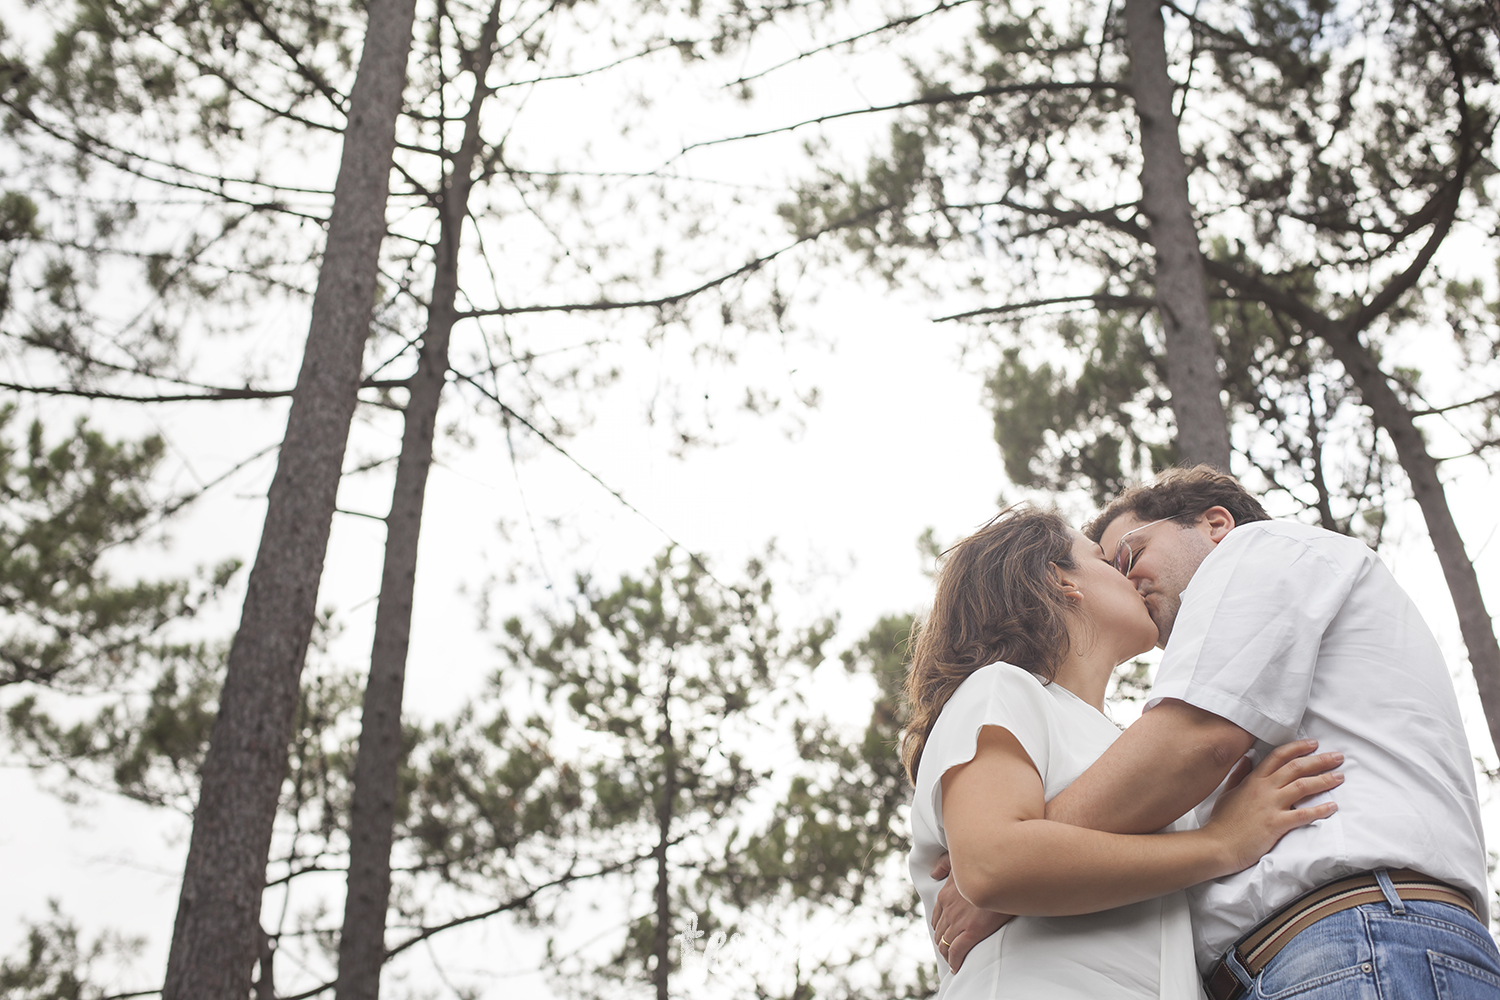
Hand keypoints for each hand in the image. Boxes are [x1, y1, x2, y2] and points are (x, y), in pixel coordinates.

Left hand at [929, 853, 1012, 972]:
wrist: (1005, 877)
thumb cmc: (987, 867)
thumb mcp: (962, 861)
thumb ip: (945, 864)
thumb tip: (933, 873)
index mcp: (945, 895)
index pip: (937, 918)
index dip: (940, 929)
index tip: (947, 935)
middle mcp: (948, 909)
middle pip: (939, 933)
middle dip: (943, 944)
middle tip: (950, 952)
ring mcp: (958, 921)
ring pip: (945, 944)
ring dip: (947, 955)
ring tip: (953, 961)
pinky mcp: (972, 932)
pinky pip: (957, 952)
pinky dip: (955, 962)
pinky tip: (957, 967)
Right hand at [1205, 739, 1341, 872]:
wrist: (1217, 845)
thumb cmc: (1222, 822)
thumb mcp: (1228, 792)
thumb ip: (1239, 774)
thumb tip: (1248, 758)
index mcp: (1253, 780)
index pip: (1278, 756)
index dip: (1297, 748)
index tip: (1313, 744)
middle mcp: (1264, 789)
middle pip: (1296, 767)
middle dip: (1319, 760)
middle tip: (1337, 757)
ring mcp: (1270, 805)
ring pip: (1302, 786)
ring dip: (1324, 780)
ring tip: (1340, 777)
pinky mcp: (1276, 824)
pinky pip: (1303, 814)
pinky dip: (1320, 810)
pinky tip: (1333, 806)